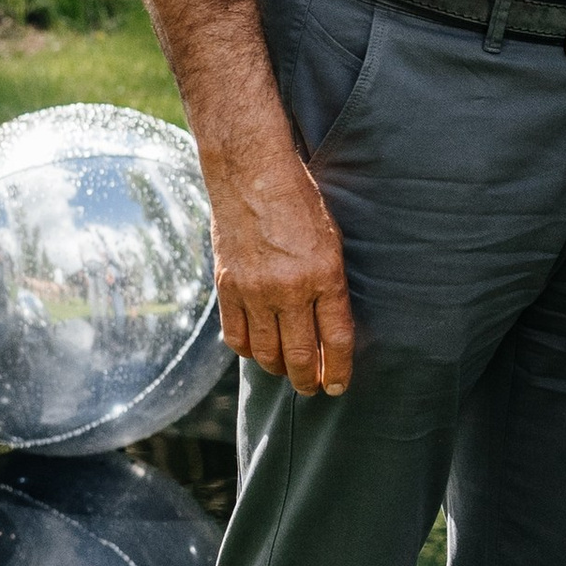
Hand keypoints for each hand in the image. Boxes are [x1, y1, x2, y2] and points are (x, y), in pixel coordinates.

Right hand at [210, 145, 354, 395]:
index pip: (336, 341)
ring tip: (288, 375)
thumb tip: (330, 328)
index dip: (338, 371)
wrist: (252, 175)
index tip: (338, 386)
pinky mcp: (227, 287)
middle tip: (313, 389)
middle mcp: (289, 289)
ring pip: (266, 353)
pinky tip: (259, 351)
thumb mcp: (333, 241)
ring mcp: (254, 291)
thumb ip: (331, 286)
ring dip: (279, 371)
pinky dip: (249, 351)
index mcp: (324, 275)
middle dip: (309, 381)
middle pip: (299, 356)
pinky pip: (236, 337)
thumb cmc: (300, 203)